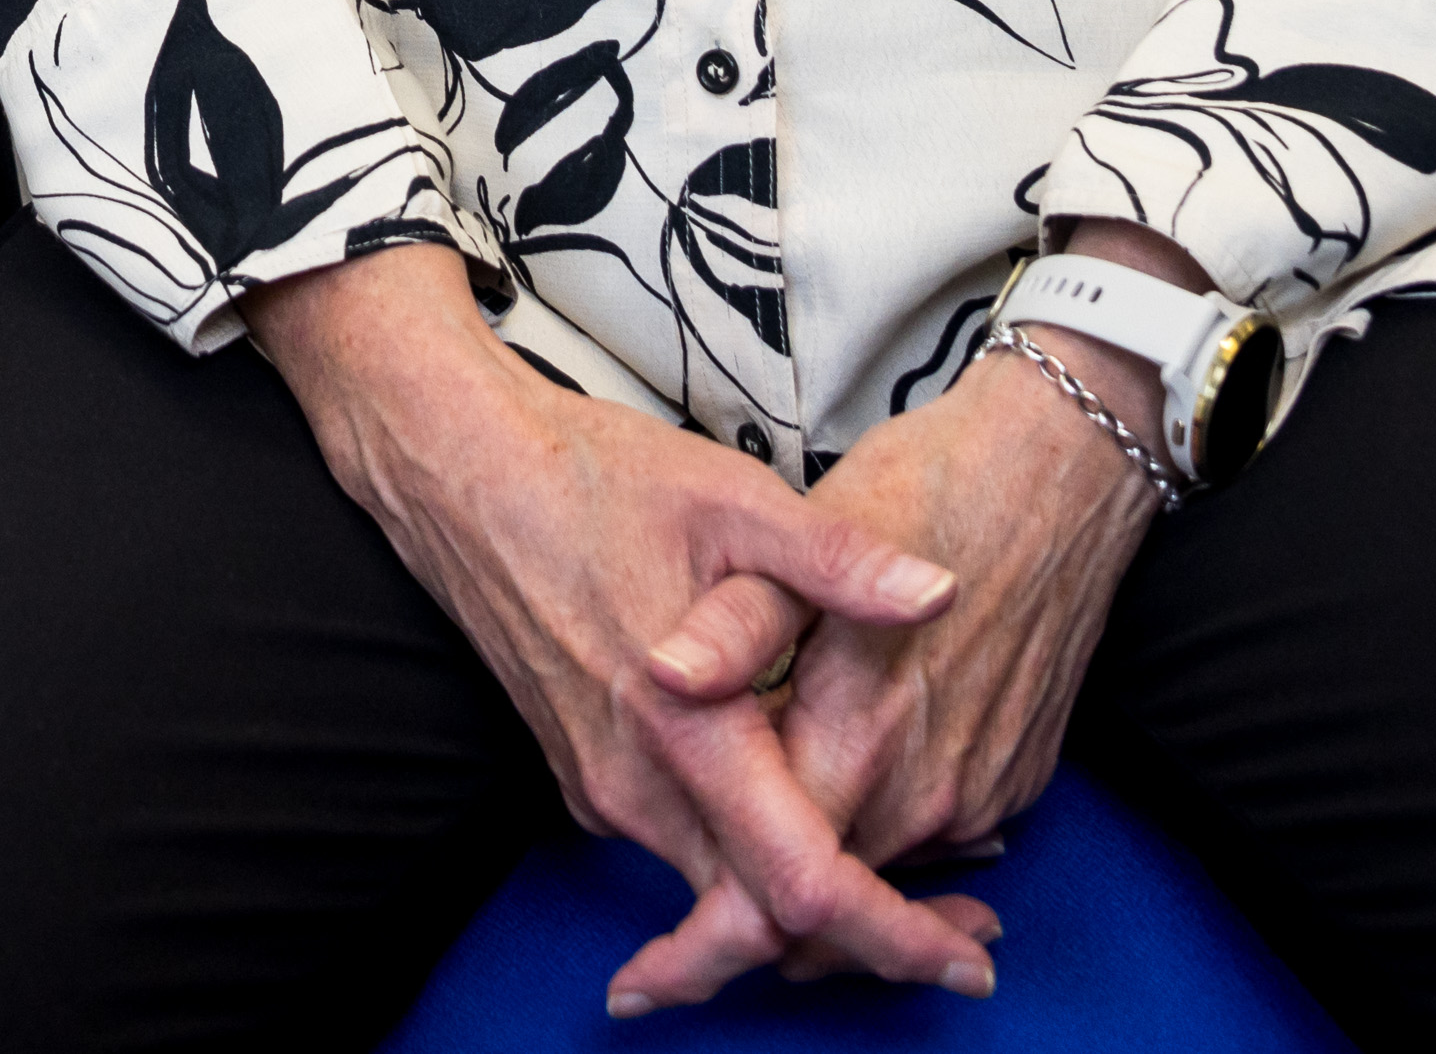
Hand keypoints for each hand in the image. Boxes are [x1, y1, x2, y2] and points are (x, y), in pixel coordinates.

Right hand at [246, 249, 1005, 1006]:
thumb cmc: (593, 478)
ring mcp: (606, 790)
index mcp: (685, 726)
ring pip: (725, 893)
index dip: (891, 935)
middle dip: (873, 939)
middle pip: (765, 920)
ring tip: (925, 881)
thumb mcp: (732, 499)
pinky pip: (691, 854)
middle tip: (976, 927)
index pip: (796, 885)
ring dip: (819, 903)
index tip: (969, 960)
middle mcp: (637, 785)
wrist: (460, 475)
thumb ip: (836, 562)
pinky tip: (821, 816)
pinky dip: (763, 862)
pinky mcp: (592, 779)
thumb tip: (940, 593)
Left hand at [600, 225, 1204, 1012]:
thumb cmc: (927, 483)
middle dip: (746, 936)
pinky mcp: (1014, 779)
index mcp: (860, 736)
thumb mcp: (799, 529)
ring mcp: (981, 793)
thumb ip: (736, 622)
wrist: (1066, 469)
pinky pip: (925, 842)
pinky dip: (870, 845)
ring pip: (872, 877)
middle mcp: (928, 791)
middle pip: (822, 910)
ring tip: (731, 889)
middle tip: (663, 962)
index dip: (702, 949)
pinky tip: (827, 814)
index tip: (640, 985)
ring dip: (809, 889)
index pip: (776, 893)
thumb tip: (663, 673)